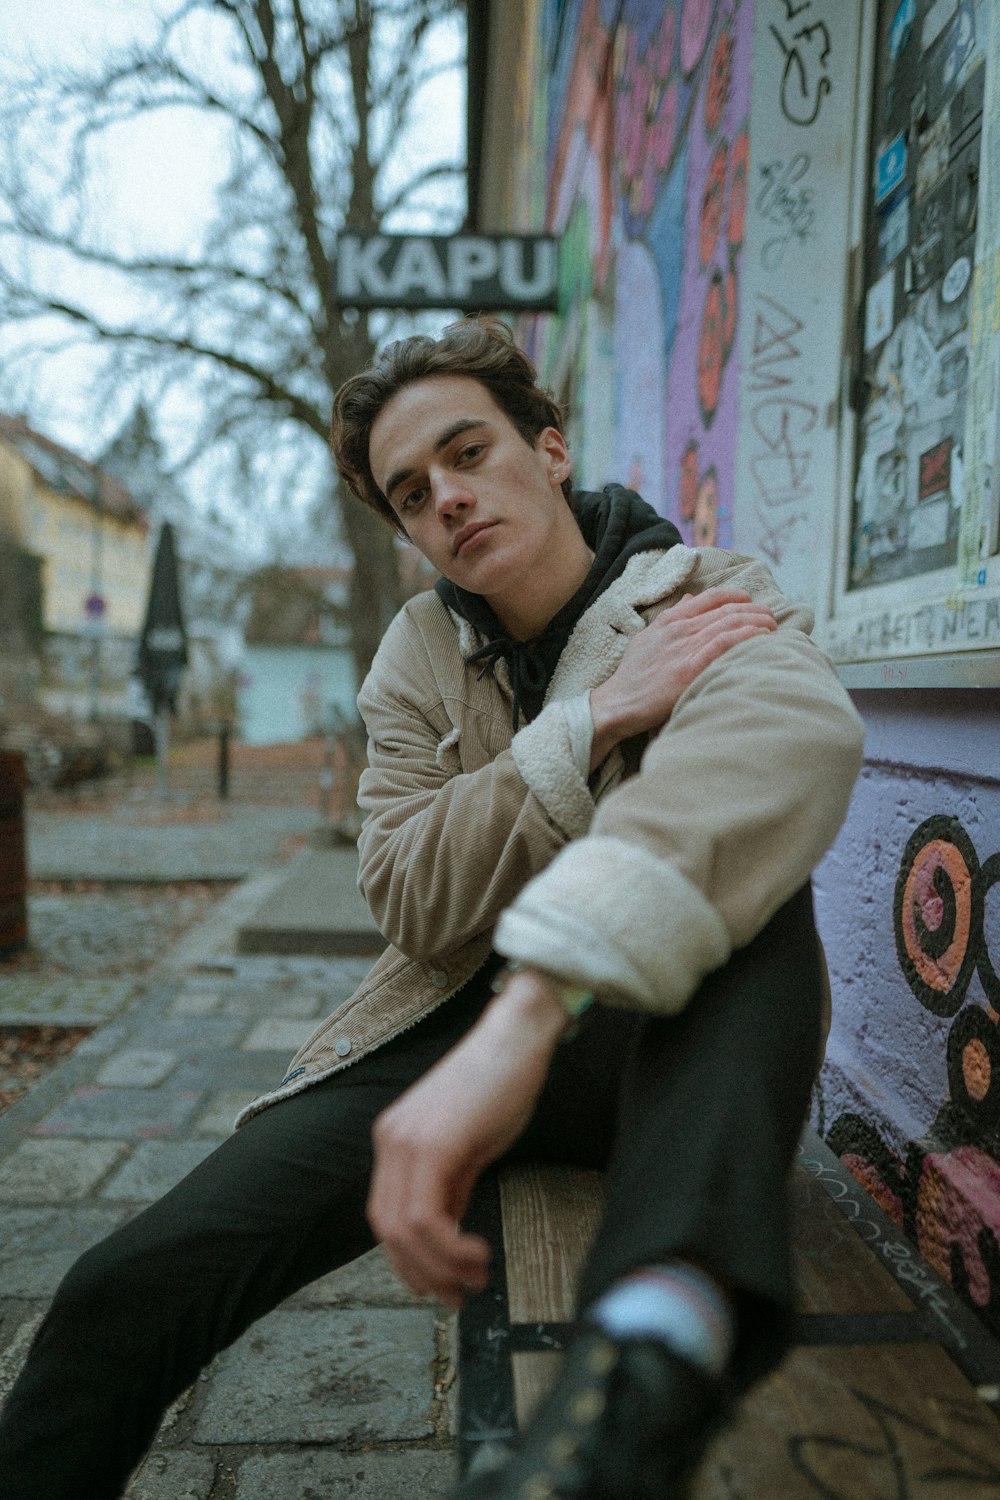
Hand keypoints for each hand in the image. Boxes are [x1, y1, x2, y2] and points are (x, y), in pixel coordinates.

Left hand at [367, 972, 568, 1305]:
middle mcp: (391, 1140)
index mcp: (395, 1139)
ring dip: (439, 1267)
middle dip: (422, 1273)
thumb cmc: (501, 1084)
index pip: (386, 1216)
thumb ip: (451, 1183)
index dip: (408, 1259)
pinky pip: (426, 1217)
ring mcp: (407, 1140)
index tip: (440, 1283)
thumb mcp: (468, 1144)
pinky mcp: (433, 1144)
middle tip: (457, 1295)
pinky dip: (449, 1248)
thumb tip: (448, 1228)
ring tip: (474, 1279)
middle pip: (387, 1230)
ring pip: (404, 1230)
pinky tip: (477, 1253)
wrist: (518, 1037)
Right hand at [589, 586, 776, 767]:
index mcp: (669, 620)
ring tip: (773, 628)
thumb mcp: (648, 638)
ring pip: (729, 624)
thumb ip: (671, 618)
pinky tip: (760, 637)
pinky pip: (723, 644)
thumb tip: (690, 600)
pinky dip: (745, 636)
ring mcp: (684, 648)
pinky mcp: (688, 669)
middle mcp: (678, 629)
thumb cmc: (634, 676)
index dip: (735, 596)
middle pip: (726, 610)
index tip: (751, 602)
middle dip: (755, 610)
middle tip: (771, 617)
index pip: (710, 597)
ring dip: (756, 622)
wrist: (618, 703)